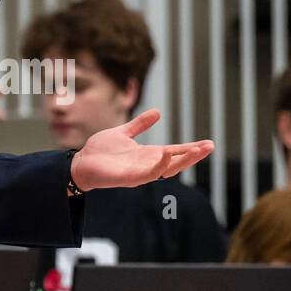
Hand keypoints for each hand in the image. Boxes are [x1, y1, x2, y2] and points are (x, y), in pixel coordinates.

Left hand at [70, 109, 212, 191]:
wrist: (80, 163)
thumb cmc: (100, 151)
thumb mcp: (124, 132)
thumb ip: (140, 124)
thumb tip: (158, 112)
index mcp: (147, 155)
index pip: (174, 151)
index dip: (191, 148)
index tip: (209, 143)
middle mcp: (146, 165)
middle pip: (176, 161)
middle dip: (193, 155)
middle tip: (210, 146)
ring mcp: (139, 173)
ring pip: (166, 169)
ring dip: (182, 160)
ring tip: (197, 150)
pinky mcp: (128, 178)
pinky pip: (147, 174)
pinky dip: (159, 165)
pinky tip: (167, 154)